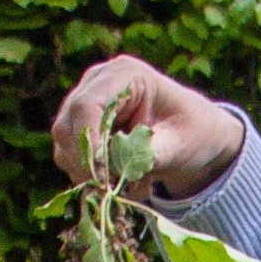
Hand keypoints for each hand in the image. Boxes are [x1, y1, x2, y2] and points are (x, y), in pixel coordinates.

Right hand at [49, 55, 244, 200]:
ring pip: (66, 147)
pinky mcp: (80, 130)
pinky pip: (72, 160)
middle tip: (122, 187)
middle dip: (91, 164)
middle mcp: (97, 84)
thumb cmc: (193, 131)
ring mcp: (84, 106)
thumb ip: (152, 153)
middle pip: (68, 127)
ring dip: (95, 175)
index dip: (88, 141)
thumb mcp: (182, 143)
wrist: (195, 135)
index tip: (103, 174)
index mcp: (125, 74)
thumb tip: (117, 167)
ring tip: (137, 182)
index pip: (88, 105)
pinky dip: (97, 178)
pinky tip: (129, 180)